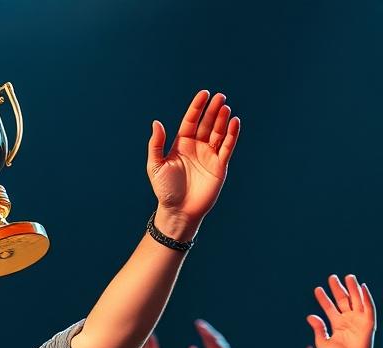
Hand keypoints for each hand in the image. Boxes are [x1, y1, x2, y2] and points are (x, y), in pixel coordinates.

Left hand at [147, 90, 240, 238]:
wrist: (178, 210)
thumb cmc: (165, 190)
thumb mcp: (155, 166)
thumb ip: (156, 145)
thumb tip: (156, 122)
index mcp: (181, 144)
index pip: (191, 121)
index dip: (197, 107)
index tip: (204, 94)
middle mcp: (196, 147)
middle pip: (207, 124)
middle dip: (213, 110)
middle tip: (220, 97)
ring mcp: (209, 155)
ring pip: (218, 132)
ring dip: (222, 120)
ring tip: (225, 107)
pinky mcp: (220, 165)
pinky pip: (227, 147)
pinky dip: (231, 135)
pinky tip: (234, 122)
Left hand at [188, 319, 237, 347]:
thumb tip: (191, 347)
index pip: (207, 340)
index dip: (203, 332)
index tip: (197, 324)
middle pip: (213, 339)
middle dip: (207, 331)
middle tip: (199, 323)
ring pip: (220, 343)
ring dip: (213, 336)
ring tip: (205, 330)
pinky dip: (221, 346)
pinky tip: (215, 341)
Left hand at [307, 274, 376, 347]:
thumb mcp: (323, 342)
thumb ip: (318, 329)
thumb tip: (310, 316)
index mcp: (337, 323)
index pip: (329, 307)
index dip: (323, 298)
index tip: (317, 289)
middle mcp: (348, 319)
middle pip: (342, 300)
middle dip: (338, 289)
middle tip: (332, 277)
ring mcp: (358, 320)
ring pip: (356, 300)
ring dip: (353, 288)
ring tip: (348, 277)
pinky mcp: (368, 323)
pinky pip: (368, 308)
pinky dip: (366, 297)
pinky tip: (362, 287)